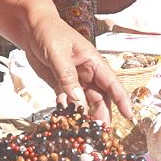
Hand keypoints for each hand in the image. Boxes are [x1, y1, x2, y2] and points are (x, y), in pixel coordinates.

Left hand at [20, 7, 131, 121]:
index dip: (122, 100)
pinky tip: (64, 119)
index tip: (130, 115)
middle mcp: (87, 72)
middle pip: (100, 97)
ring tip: (84, 131)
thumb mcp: (58, 53)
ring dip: (85, 115)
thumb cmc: (49, 32)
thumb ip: (67, 76)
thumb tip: (78, 100)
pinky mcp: (60, 84)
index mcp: (93, 61)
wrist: (31, 27)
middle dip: (102, 114)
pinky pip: (67, 101)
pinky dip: (66, 110)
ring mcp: (74, 79)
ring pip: (84, 101)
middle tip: (101, 132)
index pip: (112, 83)